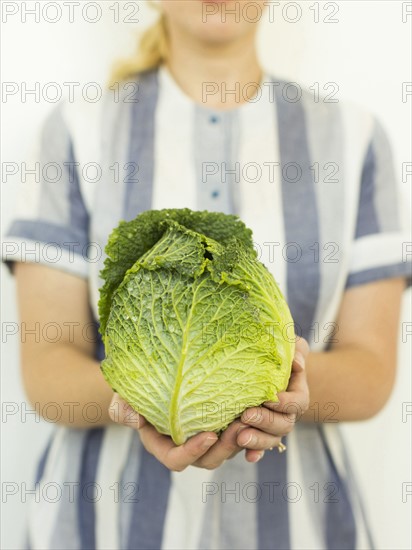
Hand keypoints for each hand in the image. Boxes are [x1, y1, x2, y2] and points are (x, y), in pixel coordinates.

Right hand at [108, 337, 309, 469]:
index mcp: (163, 444)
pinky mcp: (221, 422)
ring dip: (241, 439)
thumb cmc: (135, 388)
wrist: (154, 375)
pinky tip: (261, 408)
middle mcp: (187, 445)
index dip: (192, 452)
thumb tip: (135, 421)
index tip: (209, 434)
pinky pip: (238, 432)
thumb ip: (123, 408)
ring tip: (253, 418)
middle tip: (239, 428)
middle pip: (208, 459)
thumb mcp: (124, 395)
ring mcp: (206, 434)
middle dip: (225, 449)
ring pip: (228, 448)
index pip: (176, 459)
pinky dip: (250, 427)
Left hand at [238, 336, 309, 461]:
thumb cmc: (277, 353)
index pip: (298, 402)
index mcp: (296, 393)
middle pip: (283, 424)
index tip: (270, 397)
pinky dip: (255, 454)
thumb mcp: (289, 344)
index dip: (286, 403)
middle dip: (265, 421)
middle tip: (246, 414)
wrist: (264, 366)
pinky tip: (247, 457)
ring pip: (272, 440)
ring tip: (240, 436)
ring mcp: (272, 426)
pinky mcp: (257, 433)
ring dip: (258, 441)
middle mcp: (286, 413)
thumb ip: (296, 349)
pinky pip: (259, 449)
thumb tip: (296, 363)